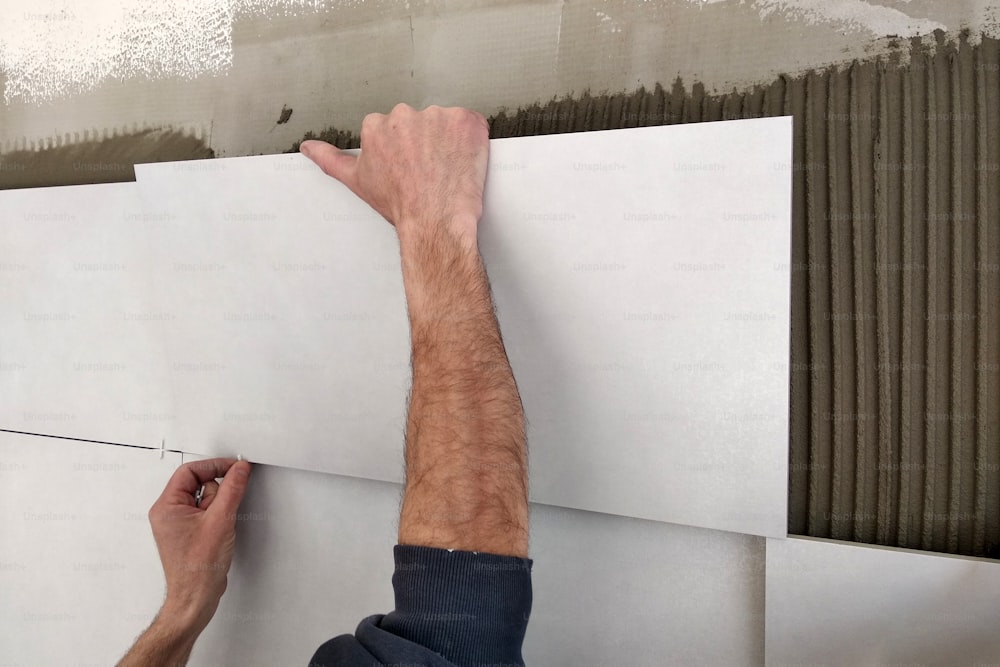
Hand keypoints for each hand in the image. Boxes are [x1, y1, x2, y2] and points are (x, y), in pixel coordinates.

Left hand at [148, 458, 251, 634]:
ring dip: (219, 508)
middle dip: (217, 493)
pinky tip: (219, 533)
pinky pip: (207, 513)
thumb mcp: (220, 520)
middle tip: (224, 510)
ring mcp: (178, 524)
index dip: (214, 466)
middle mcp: (168, 513)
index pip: (190, 471)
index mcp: (166, 506)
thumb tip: (239, 469)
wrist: (196, 597)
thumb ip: (232, 489)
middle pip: (198, 484)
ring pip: (205, 499)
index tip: (234, 467)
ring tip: (220, 528)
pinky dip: (218, 518)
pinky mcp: (189, 533)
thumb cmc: (198, 567)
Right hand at [300, 103, 489, 242]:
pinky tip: (465, 162)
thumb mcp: (357, 182)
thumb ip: (330, 159)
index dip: (407, 150)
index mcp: (377, 125)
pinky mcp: (466, 121)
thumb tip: (307, 147)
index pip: (397, 129)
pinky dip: (473, 140)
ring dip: (450, 142)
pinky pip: (473, 124)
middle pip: (421, 123)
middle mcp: (405, 114)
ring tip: (448, 170)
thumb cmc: (400, 205)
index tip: (412, 168)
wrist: (435, 221)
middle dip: (428, 142)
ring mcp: (438, 116)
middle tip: (431, 171)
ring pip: (447, 124)